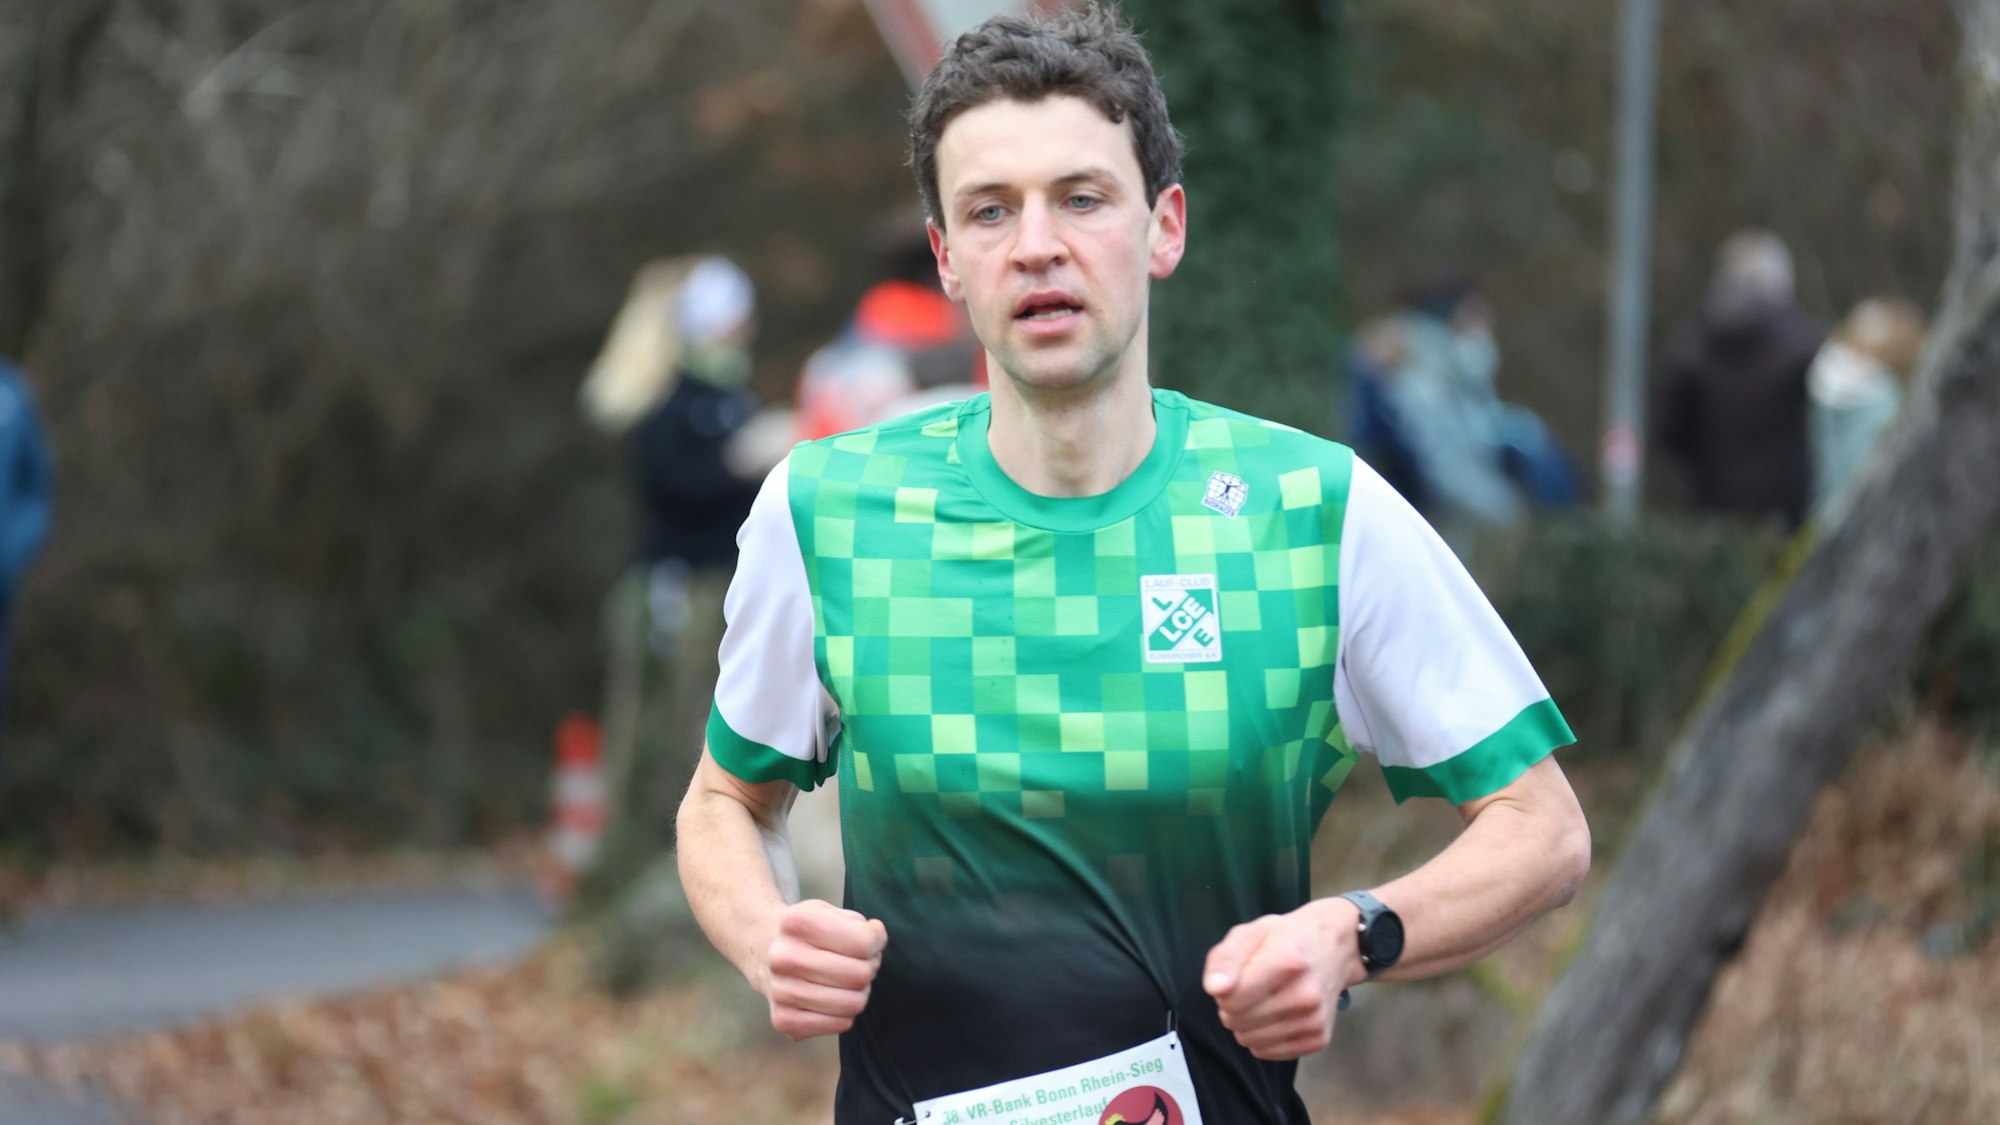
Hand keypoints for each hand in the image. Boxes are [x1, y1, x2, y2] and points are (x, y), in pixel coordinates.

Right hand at [761, 899, 887, 1039]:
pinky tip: (833, 998)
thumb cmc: (809, 934)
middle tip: (858, 963)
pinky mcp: (783, 1020)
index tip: (868, 941)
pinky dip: (845, 1013)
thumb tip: (876, 938)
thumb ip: (861, 925)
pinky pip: (840, 1025)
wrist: (766, 952)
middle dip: (869, 969)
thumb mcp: (831, 913)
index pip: (863, 942)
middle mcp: (783, 957)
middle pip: (859, 975)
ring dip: (859, 993)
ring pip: (853, 1003)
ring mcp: (781, 991)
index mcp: (796, 922)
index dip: (876, 942)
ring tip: (845, 981)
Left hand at [1202, 899, 1363, 1059]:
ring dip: (1247, 1024)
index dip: (1224, 990)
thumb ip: (1225, 958)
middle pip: (1237, 1022)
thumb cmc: (1285, 940)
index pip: (1231, 999)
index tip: (1238, 977)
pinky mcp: (1319, 1039)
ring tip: (1264, 1000)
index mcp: (1286, 962)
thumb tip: (1215, 989)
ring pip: (1249, 1041)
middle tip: (1251, 987)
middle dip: (1233, 1006)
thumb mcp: (1249, 933)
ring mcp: (1314, 1020)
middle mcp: (1305, 995)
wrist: (1332, 949)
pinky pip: (1267, 1053)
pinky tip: (1276, 1015)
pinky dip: (1263, 1038)